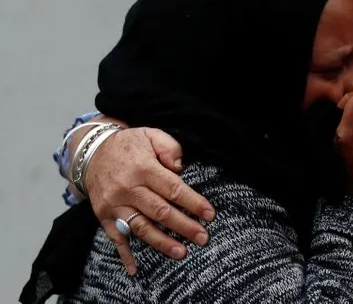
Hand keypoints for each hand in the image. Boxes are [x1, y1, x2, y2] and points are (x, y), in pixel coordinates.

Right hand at [83, 125, 215, 274]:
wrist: (92, 153)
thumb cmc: (129, 145)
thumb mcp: (151, 135)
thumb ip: (169, 147)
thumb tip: (181, 167)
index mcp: (143, 168)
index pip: (173, 189)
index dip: (193, 202)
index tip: (209, 214)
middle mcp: (128, 189)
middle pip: (160, 211)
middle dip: (184, 226)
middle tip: (203, 238)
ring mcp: (114, 205)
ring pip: (140, 227)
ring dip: (161, 242)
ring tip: (181, 252)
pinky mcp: (104, 216)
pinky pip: (115, 238)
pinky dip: (125, 254)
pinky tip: (135, 268)